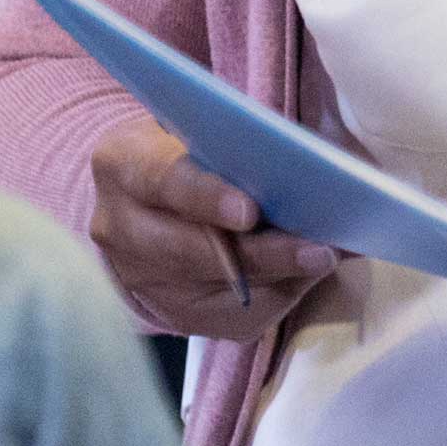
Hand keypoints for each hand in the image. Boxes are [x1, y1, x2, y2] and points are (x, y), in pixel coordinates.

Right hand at [86, 116, 334, 338]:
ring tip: (326, 258)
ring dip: (280, 276)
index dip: (207, 197)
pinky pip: (233, 317)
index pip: (164, 180)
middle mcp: (119, 226)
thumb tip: (328, 155)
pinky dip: (278, 295)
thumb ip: (251, 135)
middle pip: (191, 250)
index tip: (251, 211)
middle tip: (318, 249)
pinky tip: (305, 275)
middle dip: (260, 252)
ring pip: (218, 289)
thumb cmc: (192, 151)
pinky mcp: (174, 314)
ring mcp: (141, 278)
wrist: (148, 202)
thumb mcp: (205, 128)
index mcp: (123, 163)